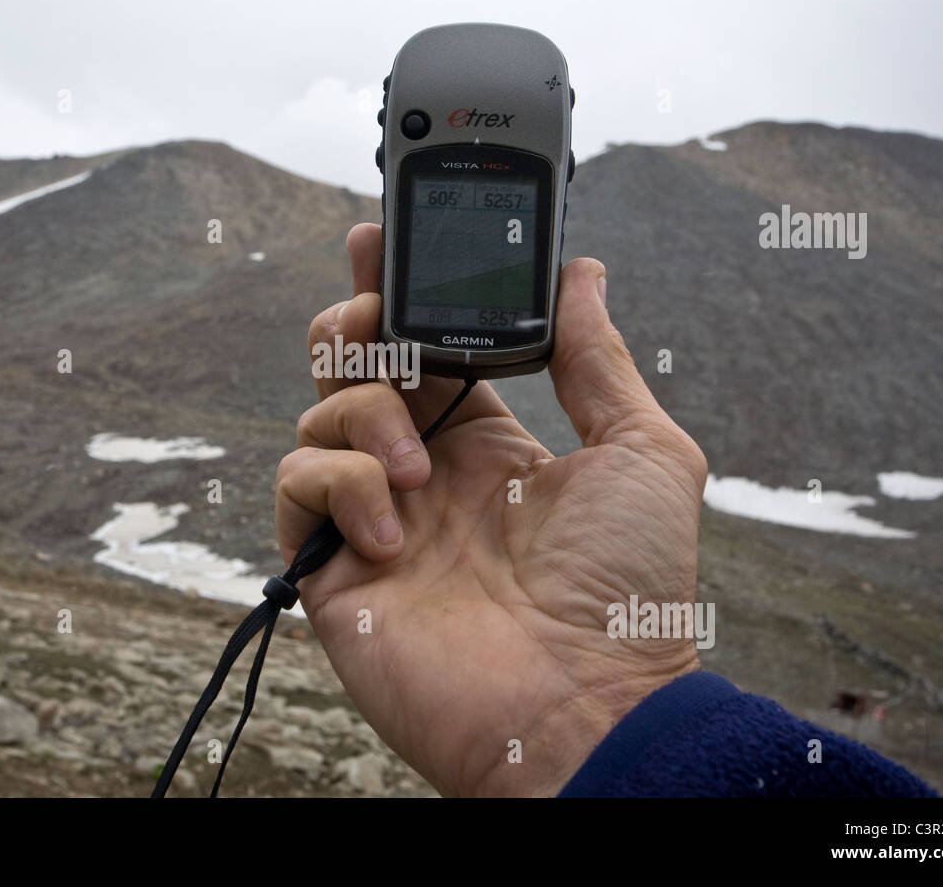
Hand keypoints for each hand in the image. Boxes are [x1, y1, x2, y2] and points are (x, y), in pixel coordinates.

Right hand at [275, 223, 707, 796]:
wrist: (587, 706)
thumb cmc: (628, 590)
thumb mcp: (642, 452)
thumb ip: (598, 358)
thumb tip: (582, 270)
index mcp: (488, 442)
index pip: (426, 346)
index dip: (402, 290)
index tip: (385, 235)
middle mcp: (424, 471)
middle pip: (354, 365)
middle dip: (354, 320)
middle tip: (376, 316)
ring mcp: (375, 517)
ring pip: (320, 413)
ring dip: (366, 414)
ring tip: (422, 472)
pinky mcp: (334, 565)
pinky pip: (300, 482)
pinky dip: (341, 483)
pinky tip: (398, 530)